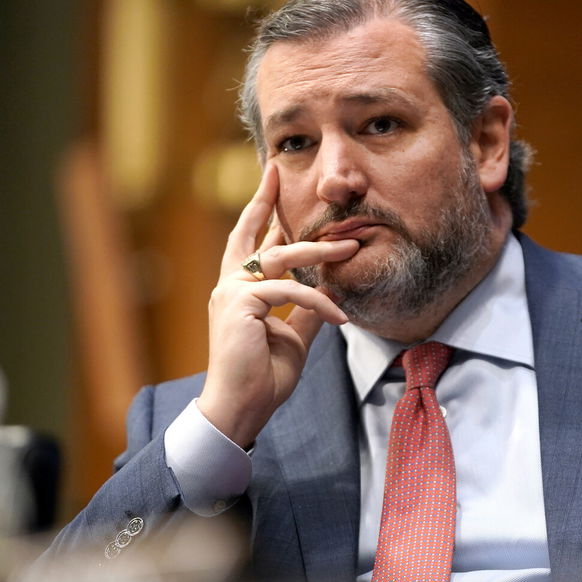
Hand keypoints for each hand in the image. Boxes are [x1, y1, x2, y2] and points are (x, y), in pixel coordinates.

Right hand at [197, 163, 358, 446]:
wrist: (241, 409)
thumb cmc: (262, 377)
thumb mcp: (294, 337)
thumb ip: (306, 311)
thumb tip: (329, 290)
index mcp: (240, 290)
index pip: (250, 241)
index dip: (261, 209)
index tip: (271, 178)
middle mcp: (230, 285)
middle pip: (256, 235)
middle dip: (270, 202)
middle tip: (281, 172)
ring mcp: (231, 293)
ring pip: (280, 257)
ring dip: (319, 252)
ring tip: (351, 248)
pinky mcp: (239, 304)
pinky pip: (289, 291)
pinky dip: (318, 301)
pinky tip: (340, 317)